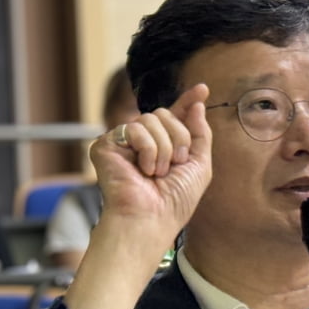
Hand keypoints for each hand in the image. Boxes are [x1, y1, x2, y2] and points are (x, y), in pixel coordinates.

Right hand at [88, 84, 211, 245]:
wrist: (152, 219)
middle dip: (178, 139)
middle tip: (173, 165)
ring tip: (156, 172)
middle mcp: (142, 141)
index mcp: (163, 146)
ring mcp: (123, 142)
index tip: (202, 89)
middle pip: (164, 114)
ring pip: (150, 119)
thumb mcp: (199, 166)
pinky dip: (146, 150)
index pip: (175, 116)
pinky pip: (134, 128)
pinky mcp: (105, 145)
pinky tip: (142, 169)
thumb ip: (200, 134)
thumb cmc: (174, 202)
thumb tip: (197, 104)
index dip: (187, 101)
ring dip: (163, 148)